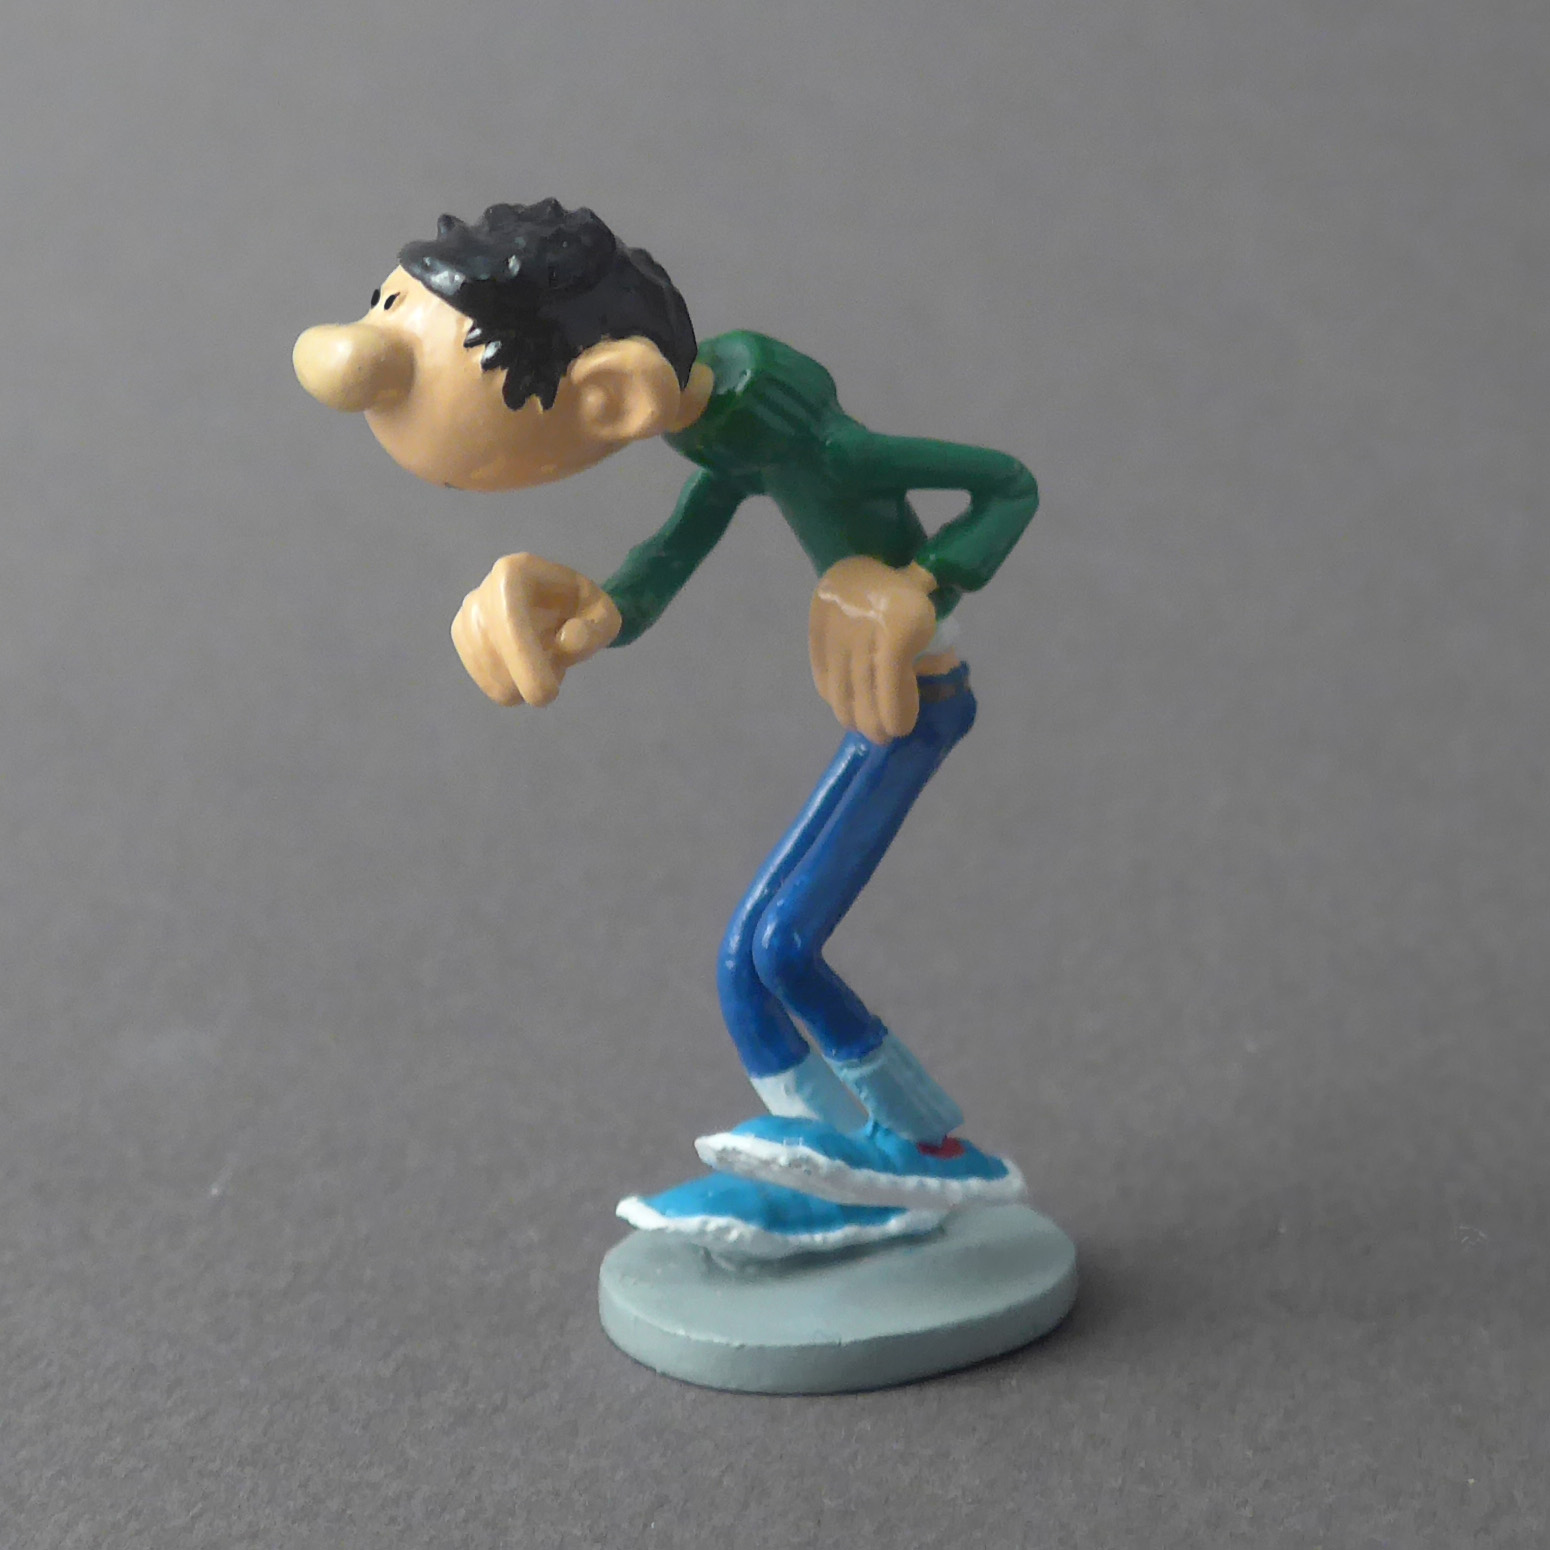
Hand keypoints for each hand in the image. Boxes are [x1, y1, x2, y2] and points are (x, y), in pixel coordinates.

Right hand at [451, 553, 621, 706]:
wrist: (556, 606)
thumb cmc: (580, 610)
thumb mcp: (604, 615)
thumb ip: (595, 629)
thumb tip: (567, 641)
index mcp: (514, 573)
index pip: (509, 620)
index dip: (524, 661)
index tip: (546, 695)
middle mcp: (481, 592)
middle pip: (493, 651)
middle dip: (527, 678)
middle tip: (555, 681)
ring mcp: (467, 617)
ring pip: (491, 674)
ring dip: (525, 682)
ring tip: (545, 660)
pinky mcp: (462, 640)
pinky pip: (488, 684)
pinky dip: (514, 686)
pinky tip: (526, 667)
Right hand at [809, 557, 937, 742]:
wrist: (862, 553)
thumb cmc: (906, 591)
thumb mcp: (930, 615)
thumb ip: (936, 649)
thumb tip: (943, 686)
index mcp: (898, 632)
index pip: (891, 688)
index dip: (896, 715)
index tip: (901, 729)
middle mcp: (864, 637)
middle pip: (864, 697)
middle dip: (875, 725)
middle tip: (883, 737)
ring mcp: (837, 638)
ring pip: (841, 693)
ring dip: (852, 716)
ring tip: (862, 726)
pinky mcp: (817, 636)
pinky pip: (824, 676)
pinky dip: (832, 696)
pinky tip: (842, 705)